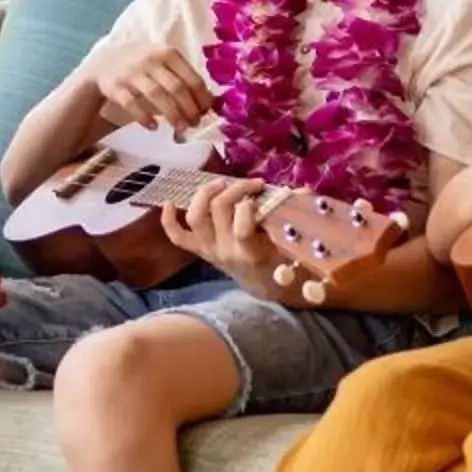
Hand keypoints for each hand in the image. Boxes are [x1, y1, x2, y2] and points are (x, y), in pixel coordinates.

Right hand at [89, 42, 213, 136]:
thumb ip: (185, 76)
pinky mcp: (115, 86)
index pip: (192, 78)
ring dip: (172, 114)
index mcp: (169, 53)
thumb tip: (210, 100)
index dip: (202, 99)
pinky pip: (132, 104)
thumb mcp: (165, 61)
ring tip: (180, 128)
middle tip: (194, 124)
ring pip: (157, 95)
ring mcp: (132, 73)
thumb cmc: (144, 64)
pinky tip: (153, 127)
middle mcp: (151, 60)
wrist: (106, 60)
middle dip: (189, 109)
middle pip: (177, 88)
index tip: (206, 113)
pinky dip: (144, 117)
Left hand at [161, 176, 285, 297]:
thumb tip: (302, 191)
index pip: (242, 228)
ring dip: (205, 194)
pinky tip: (170, 204)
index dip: (248, 204)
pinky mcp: (200, 250)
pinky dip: (169, 220)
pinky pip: (177, 237)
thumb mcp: (295, 245)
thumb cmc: (284, 264)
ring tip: (221, 184)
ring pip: (195, 217)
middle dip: (234, 188)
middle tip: (250, 184)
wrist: (266, 287)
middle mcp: (226, 251)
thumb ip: (297, 217)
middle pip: (218, 210)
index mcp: (251, 253)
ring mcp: (210, 250)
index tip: (262, 190)